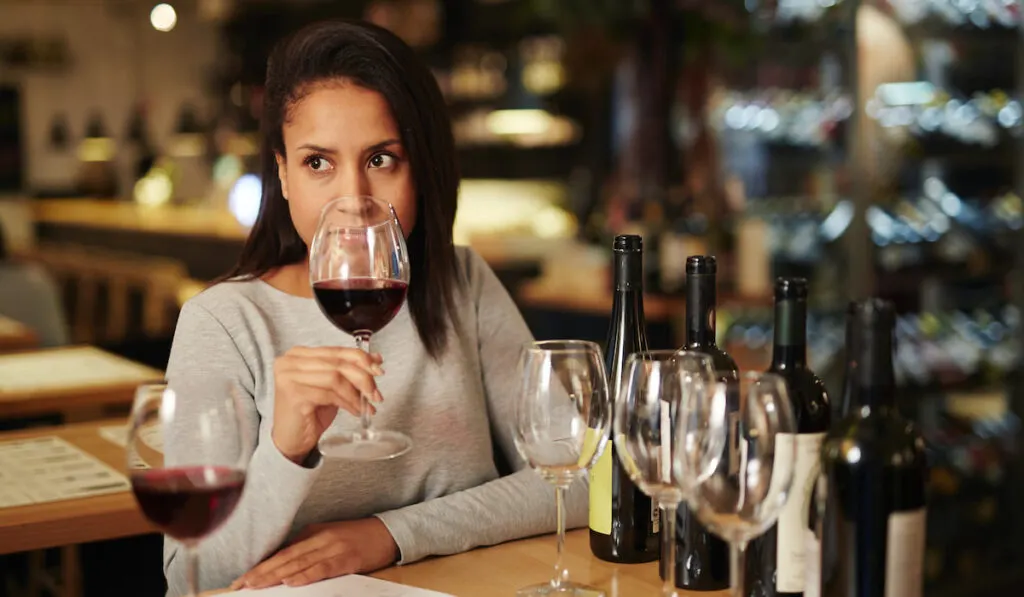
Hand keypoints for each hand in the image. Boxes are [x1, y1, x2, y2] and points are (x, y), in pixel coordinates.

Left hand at [229, 518, 398, 589]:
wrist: (388, 532)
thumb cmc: (358, 537)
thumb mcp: (329, 537)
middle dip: (260, 572)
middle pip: (284, 557)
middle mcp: (320, 538)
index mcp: (313, 532)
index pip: (281, 551)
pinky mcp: (346, 558)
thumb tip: (284, 561)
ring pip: (298, 563)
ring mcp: (333, 547)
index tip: (242, 578)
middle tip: (240, 584)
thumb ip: (307, 546)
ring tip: (255, 585)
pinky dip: (305, 575)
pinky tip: (290, 582)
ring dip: (274, 575)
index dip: (260, 565)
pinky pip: (322, 568)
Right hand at [272, 346, 383, 462]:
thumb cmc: (310, 412)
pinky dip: (348, 403)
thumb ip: (349, 370)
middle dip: (363, 378)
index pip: (336, 351)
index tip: (379, 369)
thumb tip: (376, 358)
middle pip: (337, 363)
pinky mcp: (294, 394)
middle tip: (376, 393)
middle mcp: (290, 362)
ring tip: (366, 406)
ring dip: (356, 394)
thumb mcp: (333, 387)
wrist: (290, 440)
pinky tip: (355, 411)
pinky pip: (330, 394)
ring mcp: (289, 377)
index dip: (361, 359)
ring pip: (336, 378)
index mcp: (298, 354)